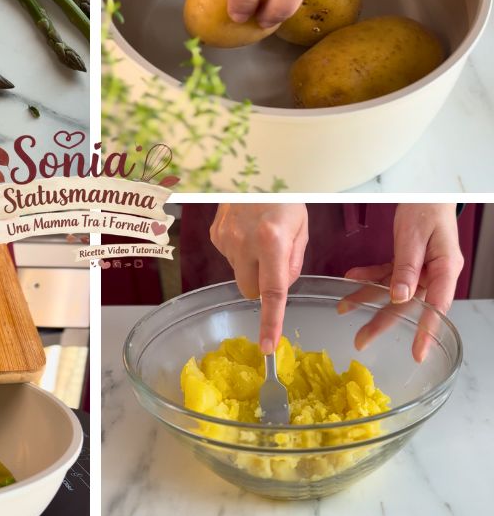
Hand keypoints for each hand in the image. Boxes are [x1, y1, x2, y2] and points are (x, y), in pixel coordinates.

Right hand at [210, 203, 308, 352]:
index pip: (273, 292)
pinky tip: (246, 230)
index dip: (271, 322)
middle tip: (273, 264)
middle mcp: (245, 243)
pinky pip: (229, 257)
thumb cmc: (282, 194)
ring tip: (260, 235)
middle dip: (262, 287)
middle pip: (250, 291)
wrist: (251, 170)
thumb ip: (294, 261)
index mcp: (273, 241)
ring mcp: (225, 239)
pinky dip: (240, 251)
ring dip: (252, 264)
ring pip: (240, 273)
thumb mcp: (301, 226)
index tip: (267, 345)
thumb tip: (283, 285)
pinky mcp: (215, 235)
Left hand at [344, 204, 463, 360]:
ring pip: (392, 290)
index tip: (417, 353)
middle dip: (382, 322)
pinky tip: (351, 278)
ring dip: (366, 298)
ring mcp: (422, 269)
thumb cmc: (427, 209)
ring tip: (344, 308)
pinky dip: (368, 275)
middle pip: (407, 304)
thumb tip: (400, 297)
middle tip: (361, 341)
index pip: (436, 307)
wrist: (426, 192)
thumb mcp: (414, 237)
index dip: (426, 331)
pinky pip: (387, 274)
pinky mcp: (409, 262)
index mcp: (444, 269)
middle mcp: (435, 274)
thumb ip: (407, 268)